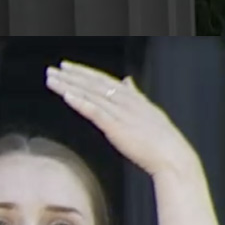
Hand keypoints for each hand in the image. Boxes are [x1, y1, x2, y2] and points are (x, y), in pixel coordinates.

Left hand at [44, 60, 197, 177]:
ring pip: (90, 95)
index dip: (84, 72)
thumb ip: (135, 95)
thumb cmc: (161, 140)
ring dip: (69, 86)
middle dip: (71, 76)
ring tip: (52, 79)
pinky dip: (80, 102)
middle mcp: (125, 101)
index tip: (66, 67)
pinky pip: (95, 112)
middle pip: (93, 84)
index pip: (103, 80)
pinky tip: (66, 96)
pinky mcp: (117, 128)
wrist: (173, 158)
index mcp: (132, 98)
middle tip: (52, 70)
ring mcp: (121, 114)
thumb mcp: (148, 111)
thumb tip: (127, 81)